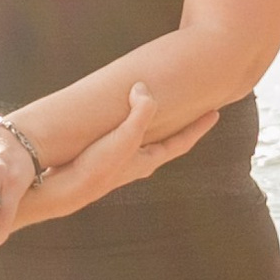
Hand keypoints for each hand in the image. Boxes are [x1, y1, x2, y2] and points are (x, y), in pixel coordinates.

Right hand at [12, 83, 219, 226]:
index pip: (182, 142)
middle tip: (193, 110)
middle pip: (167, 142)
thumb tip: (143, 89)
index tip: (216, 113)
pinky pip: (122, 138)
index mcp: (148, 160)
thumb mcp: (123, 138)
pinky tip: (118, 119)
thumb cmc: (96, 167)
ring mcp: (119, 162)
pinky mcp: (101, 159)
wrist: (64, 191)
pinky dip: (127, 126)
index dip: (199, 127)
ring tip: (155, 111)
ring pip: (143, 140)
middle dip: (180, 127)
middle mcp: (137, 163)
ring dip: (152, 126)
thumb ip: (139, 113)